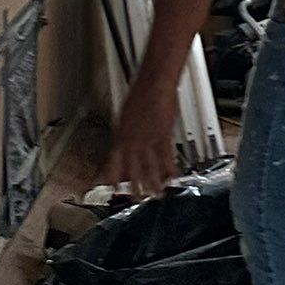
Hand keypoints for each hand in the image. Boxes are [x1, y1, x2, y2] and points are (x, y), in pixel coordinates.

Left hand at [108, 82, 178, 197]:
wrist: (154, 84)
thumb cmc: (139, 94)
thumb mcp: (125, 116)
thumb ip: (124, 133)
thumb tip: (122, 143)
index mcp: (120, 137)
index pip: (113, 164)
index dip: (112, 178)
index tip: (111, 188)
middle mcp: (133, 142)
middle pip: (133, 170)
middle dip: (134, 187)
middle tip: (136, 200)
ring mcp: (149, 141)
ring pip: (150, 167)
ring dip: (153, 183)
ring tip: (156, 195)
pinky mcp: (165, 137)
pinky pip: (167, 157)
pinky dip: (170, 168)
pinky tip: (173, 176)